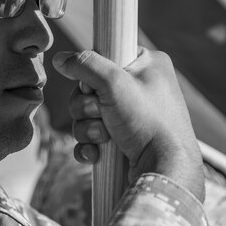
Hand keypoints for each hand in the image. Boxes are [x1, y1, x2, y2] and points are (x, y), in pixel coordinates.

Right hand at [52, 48, 203, 200]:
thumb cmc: (148, 122)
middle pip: (90, 89)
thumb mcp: (114, 83)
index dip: (94, 73)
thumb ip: (85, 65)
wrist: (164, 169)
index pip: (107, 56)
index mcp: (148, 66)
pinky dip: (90, 146)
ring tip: (103, 137)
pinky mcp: (124, 142)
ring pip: (88, 116)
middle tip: (100, 113)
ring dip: (87, 128)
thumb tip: (60, 59)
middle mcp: (141, 89)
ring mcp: (133, 117)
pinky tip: (96, 154)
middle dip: (86, 106)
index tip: (96, 85)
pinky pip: (93, 139)